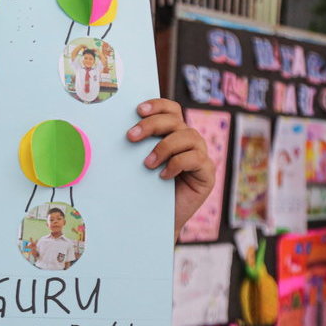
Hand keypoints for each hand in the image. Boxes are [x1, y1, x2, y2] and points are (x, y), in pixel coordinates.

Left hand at [127, 98, 214, 239]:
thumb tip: (118, 129)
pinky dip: (178, 164)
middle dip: (152, 125)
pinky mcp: (207, 174)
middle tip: (130, 137)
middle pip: (176, 120)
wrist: (152, 220)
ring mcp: (200, 157)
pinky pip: (197, 158)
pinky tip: (163, 176)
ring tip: (147, 164)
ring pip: (189, 136)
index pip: (171, 110)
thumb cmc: (142, 190)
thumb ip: (136, 146)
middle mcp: (188, 142)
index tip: (138, 110)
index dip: (157, 105)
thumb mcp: (136, 164)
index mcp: (172, 134)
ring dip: (164, 147)